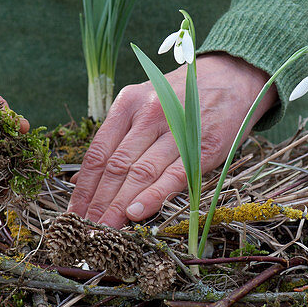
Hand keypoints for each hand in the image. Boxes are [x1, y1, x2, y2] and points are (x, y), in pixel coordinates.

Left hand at [69, 53, 275, 227]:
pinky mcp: (203, 146)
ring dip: (119, 205)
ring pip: (139, 173)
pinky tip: (136, 214)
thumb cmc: (183, 97)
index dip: (84, 187)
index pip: (98, 153)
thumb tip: (84, 180)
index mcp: (128, 103)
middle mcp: (148, 113)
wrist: (233, 77)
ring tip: (105, 229)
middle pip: (115, 166)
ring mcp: (176, 129)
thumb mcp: (145, 103)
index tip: (74, 213)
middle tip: (85, 229)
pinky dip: (152, 197)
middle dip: (97, 202)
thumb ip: (118, 138)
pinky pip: (172, 176)